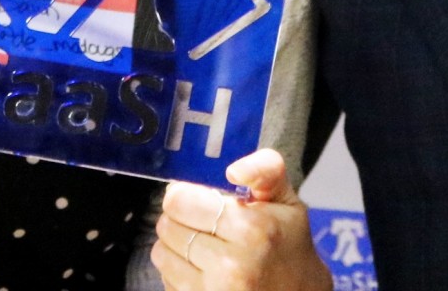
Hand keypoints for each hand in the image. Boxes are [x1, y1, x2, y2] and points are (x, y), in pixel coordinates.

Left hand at [151, 148, 329, 290]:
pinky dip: (178, 269)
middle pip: (167, 226)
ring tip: (203, 243)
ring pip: (161, 253)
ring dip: (176, 244)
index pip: (180, 201)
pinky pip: (166, 278)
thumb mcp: (286, 200)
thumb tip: (234, 171)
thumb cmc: (287, 243)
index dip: (184, 193)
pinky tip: (202, 267)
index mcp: (252, 229)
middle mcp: (230, 265)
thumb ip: (265, 169)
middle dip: (180, 218)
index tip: (198, 197)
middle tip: (203, 221)